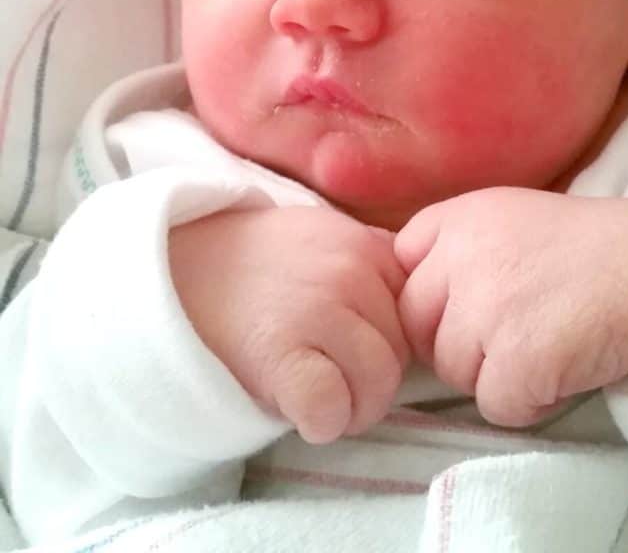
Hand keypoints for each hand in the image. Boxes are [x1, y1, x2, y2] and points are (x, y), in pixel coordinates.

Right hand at [168, 204, 408, 442]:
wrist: (172, 270)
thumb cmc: (254, 266)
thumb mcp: (323, 239)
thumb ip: (372, 266)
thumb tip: (421, 314)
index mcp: (365, 245)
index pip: (420, 311)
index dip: (393, 340)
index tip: (360, 348)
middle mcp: (350, 272)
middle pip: (403, 353)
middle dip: (375, 378)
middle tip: (334, 379)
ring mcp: (318, 310)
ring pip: (378, 385)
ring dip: (354, 408)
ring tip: (321, 397)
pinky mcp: (281, 354)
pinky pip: (332, 409)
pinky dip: (322, 423)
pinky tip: (299, 409)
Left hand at [394, 188, 627, 426]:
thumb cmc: (586, 251)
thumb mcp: (507, 221)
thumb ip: (454, 250)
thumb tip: (407, 303)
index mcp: (456, 217)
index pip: (401, 266)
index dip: (434, 295)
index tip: (477, 298)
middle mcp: (460, 257)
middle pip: (417, 327)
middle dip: (457, 340)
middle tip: (517, 329)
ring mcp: (484, 309)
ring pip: (451, 371)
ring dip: (494, 372)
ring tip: (547, 342)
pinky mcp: (514, 361)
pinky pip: (494, 405)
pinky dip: (529, 401)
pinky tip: (563, 367)